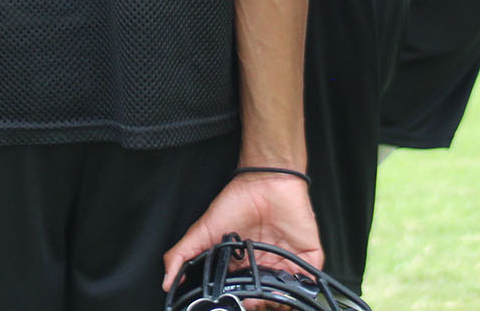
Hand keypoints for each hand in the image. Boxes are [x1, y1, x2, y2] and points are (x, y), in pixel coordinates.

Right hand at [160, 172, 320, 292]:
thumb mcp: (204, 229)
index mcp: (243, 263)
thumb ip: (184, 253)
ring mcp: (288, 261)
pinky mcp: (308, 257)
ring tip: (271, 296)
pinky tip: (293, 287)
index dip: (240, 299)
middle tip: (254, 300)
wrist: (267, 182)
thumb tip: (167, 280)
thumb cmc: (237, 201)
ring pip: (289, 293)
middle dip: (261, 302)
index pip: (242, 290)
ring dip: (281, 300)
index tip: (237, 302)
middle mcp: (265, 265)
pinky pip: (312, 280)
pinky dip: (305, 287)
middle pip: (266, 296)